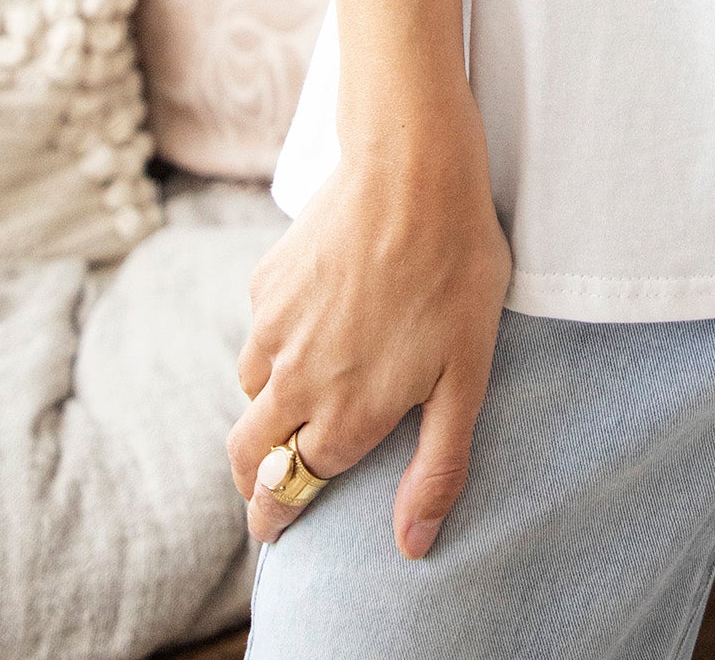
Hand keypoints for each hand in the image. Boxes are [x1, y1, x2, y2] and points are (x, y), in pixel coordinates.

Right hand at [227, 96, 512, 561]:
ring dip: (266, 407)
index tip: (273, 529)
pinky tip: (317, 320)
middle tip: (265, 487)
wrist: (411, 168)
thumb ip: (438, 468)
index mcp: (341, 419)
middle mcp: (292, 383)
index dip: (276, 516)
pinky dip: (276, 344)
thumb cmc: (454, 270)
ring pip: (250, 392)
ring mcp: (271, 330)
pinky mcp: (265, 283)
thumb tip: (412, 546)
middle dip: (252, 481)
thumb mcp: (468, 377)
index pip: (285, 493)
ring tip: (300, 399)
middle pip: (246, 456)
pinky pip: (260, 332)